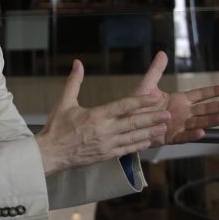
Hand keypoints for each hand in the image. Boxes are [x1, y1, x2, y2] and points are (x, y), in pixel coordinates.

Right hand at [35, 59, 171, 175]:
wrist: (50, 154)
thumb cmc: (56, 128)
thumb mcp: (64, 102)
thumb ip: (74, 82)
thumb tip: (77, 63)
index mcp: (96, 115)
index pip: (122, 106)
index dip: (140, 101)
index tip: (154, 97)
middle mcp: (104, 130)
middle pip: (133, 123)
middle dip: (152, 118)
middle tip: (167, 113)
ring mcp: (107, 144)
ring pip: (133, 137)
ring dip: (150, 132)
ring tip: (164, 127)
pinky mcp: (106, 155)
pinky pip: (127, 150)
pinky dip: (139, 145)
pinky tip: (149, 141)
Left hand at [132, 51, 218, 146]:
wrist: (124, 122)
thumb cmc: (136, 105)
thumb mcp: (147, 86)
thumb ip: (156, 71)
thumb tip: (162, 53)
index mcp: (179, 100)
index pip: (201, 95)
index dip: (214, 92)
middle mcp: (182, 113)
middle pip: (205, 110)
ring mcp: (178, 125)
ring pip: (198, 123)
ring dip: (211, 122)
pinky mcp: (170, 137)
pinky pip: (183, 136)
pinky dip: (192, 135)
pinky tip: (201, 132)